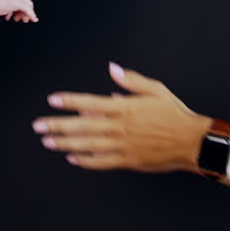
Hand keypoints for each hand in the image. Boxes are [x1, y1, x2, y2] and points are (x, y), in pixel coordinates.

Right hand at [0, 0, 37, 22]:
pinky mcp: (18, 3)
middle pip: (26, 2)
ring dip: (27, 14)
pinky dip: (32, 15)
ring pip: (29, 6)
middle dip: (25, 11)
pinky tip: (34, 19)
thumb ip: (2, 5)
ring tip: (24, 20)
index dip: (20, 8)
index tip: (15, 14)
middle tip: (22, 19)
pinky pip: (28, 10)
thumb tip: (3, 11)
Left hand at [32, 63, 210, 171]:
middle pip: (82, 125)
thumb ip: (131, 81)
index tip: (53, 100)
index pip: (90, 102)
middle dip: (58, 125)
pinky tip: (72, 158)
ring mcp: (122, 145)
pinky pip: (101, 161)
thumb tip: (113, 69)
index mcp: (124, 107)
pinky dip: (85, 160)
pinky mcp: (127, 160)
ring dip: (65, 142)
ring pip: (87, 144)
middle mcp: (119, 126)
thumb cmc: (174, 114)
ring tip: (48, 141)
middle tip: (38, 126)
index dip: (69, 101)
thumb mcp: (155, 90)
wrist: (191, 141)